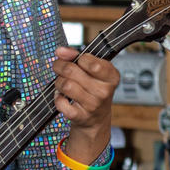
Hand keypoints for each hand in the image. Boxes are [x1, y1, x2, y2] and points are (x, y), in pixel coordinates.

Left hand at [52, 46, 118, 169]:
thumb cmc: (92, 88)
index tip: (77, 60)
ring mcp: (93, 105)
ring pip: (65, 85)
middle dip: (60, 66)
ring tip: (63, 84)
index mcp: (111, 76)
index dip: (78, 58)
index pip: (92, 63)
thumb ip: (76, 56)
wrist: (96, 118)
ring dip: (59, 82)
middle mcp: (104, 91)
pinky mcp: (81, 116)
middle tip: (59, 68)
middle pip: (71, 71)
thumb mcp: (91, 70)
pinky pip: (61, 103)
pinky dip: (57, 98)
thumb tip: (60, 51)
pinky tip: (63, 97)